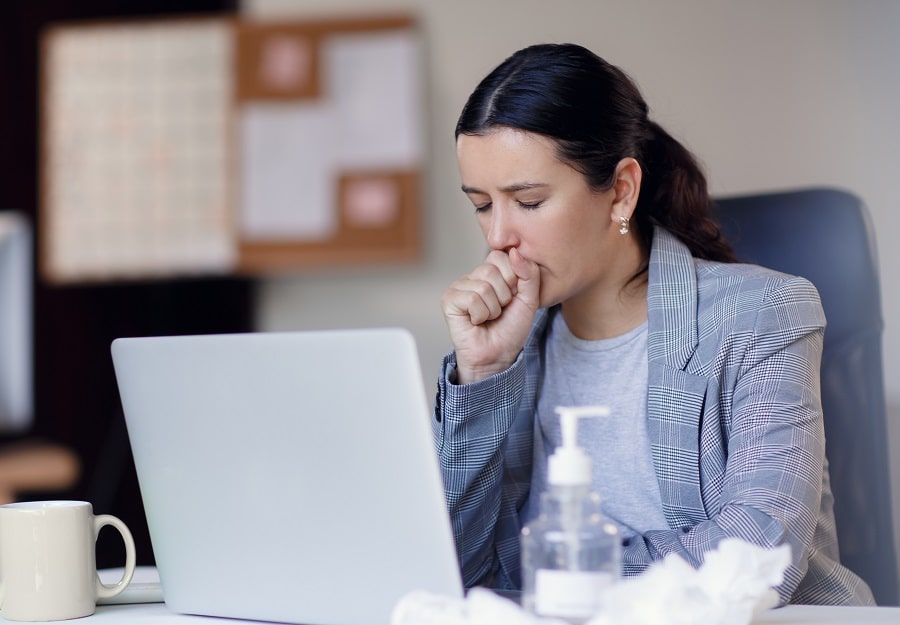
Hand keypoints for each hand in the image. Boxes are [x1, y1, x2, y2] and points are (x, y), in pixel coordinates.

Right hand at [440, 248, 540, 383]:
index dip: (513, 278)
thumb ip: (529, 274)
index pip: (501, 255)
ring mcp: (459, 287)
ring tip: (488, 318)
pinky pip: (471, 299)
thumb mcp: (530, 298)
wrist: (498, 354)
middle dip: (503, 296)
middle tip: (499, 310)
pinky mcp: (449, 300)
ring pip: (483, 287)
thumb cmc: (511, 328)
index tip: (512, 297)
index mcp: (491, 271)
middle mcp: (473, 276)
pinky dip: (480, 315)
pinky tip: (476, 322)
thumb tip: (515, 251)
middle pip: (491, 270)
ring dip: (492, 309)